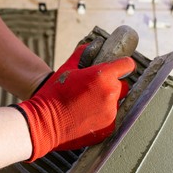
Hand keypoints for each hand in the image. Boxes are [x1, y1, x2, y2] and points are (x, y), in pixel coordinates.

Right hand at [11, 44, 134, 161]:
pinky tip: (89, 115)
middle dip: (113, 84)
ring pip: (117, 102)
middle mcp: (110, 94)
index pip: (127, 65)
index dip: (125, 64)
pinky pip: (112, 117)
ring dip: (108, 100)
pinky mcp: (109, 127)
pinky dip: (104, 115)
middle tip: (97, 88)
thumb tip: (94, 45)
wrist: (46, 122)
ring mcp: (111, 112)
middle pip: (123, 85)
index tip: (122, 67)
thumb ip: (83, 54)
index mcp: (103, 76)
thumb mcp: (67, 68)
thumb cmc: (54, 93)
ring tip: (89, 103)